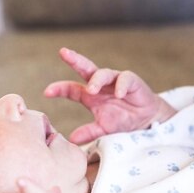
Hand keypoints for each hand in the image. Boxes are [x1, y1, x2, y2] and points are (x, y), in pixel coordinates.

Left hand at [45, 48, 176, 143]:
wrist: (146, 120)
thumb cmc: (123, 121)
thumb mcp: (104, 128)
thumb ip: (89, 132)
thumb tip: (71, 139)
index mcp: (90, 95)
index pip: (72, 89)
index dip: (59, 89)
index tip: (46, 92)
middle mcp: (101, 84)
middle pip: (85, 68)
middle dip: (74, 59)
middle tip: (64, 53)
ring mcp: (115, 80)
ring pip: (103, 72)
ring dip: (96, 79)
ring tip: (91, 90)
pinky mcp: (131, 80)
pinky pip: (124, 78)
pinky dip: (120, 85)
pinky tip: (119, 94)